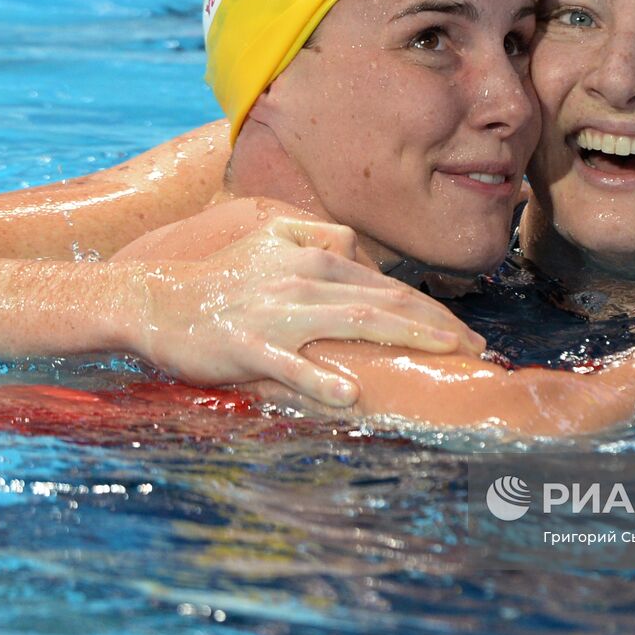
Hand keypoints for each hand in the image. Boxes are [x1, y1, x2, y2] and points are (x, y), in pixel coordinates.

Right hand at [125, 216, 485, 404]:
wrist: (156, 300)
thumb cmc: (220, 279)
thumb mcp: (270, 241)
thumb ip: (319, 238)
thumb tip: (355, 247)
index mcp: (315, 262)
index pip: (388, 288)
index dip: (433, 311)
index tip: (467, 337)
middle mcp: (304, 283)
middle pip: (385, 303)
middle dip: (437, 326)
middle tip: (478, 351)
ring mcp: (276, 315)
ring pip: (352, 323)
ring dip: (404, 338)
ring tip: (444, 356)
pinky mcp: (246, 346)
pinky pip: (288, 366)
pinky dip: (319, 379)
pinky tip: (349, 396)